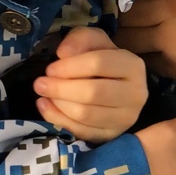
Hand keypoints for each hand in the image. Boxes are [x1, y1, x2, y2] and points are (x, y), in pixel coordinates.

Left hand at [33, 25, 147, 142]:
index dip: (69, 67)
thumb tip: (63, 53)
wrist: (115, 87)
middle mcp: (136, 94)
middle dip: (60, 89)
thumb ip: (79, 39)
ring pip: (85, 114)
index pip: (98, 64)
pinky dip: (59, 120)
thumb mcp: (92, 41)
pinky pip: (81, 131)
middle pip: (92, 93)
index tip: (50, 69)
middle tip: (39, 84)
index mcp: (133, 66)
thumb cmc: (101, 62)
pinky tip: (46, 107)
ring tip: (44, 95)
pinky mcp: (112, 135)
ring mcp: (126, 118)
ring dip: (59, 104)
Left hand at [118, 0, 175, 92]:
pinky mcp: (173, 67)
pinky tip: (153, 48)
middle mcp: (172, 8)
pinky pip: (142, 58)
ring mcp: (170, 40)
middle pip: (124, 8)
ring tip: (138, 28)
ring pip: (127, 37)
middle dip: (123, 8)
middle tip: (130, 6)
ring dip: (129, 33)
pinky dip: (142, 53)